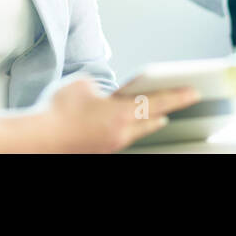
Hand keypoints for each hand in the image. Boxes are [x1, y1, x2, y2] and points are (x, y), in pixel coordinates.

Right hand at [41, 77, 200, 152]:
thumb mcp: (84, 84)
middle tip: (183, 101)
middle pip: (152, 120)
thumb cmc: (59, 111)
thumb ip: (102, 87)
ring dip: (150, 122)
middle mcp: (121, 132)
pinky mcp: (100, 150)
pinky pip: (122, 138)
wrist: (40, 139)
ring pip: (138, 132)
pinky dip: (130, 129)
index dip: (177, 95)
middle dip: (168, 110)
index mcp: (121, 113)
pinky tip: (126, 125)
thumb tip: (105, 95)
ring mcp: (111, 145)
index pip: (157, 101)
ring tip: (160, 117)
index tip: (194, 91)